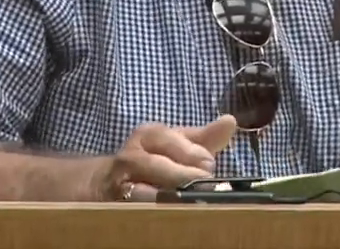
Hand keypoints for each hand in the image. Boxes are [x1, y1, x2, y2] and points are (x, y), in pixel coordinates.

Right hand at [99, 115, 237, 200]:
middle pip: (158, 165)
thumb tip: (230, 121)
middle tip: (204, 184)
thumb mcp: (177, 145)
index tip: (210, 165)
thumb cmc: (154, 159)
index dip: (192, 153)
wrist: (109, 182)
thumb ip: (204, 138)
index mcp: (149, 135)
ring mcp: (119, 183)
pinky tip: (172, 217)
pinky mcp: (116, 206)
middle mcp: (131, 156)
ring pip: (143, 191)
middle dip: (183, 176)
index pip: (171, 139)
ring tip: (191, 203)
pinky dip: (152, 213)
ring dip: (168, 198)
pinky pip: (134, 210)